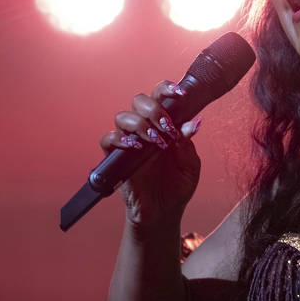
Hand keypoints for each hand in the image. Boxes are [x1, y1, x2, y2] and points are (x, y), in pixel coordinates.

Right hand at [100, 80, 201, 228]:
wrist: (164, 211)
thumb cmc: (178, 185)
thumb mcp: (190, 165)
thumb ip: (187, 143)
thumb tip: (192, 123)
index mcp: (165, 124)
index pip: (161, 97)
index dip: (168, 89)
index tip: (180, 94)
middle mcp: (146, 128)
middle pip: (140, 101)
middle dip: (154, 109)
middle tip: (167, 127)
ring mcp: (130, 141)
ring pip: (123, 117)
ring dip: (140, 125)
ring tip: (156, 141)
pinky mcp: (116, 157)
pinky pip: (108, 139)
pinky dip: (119, 139)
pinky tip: (136, 147)